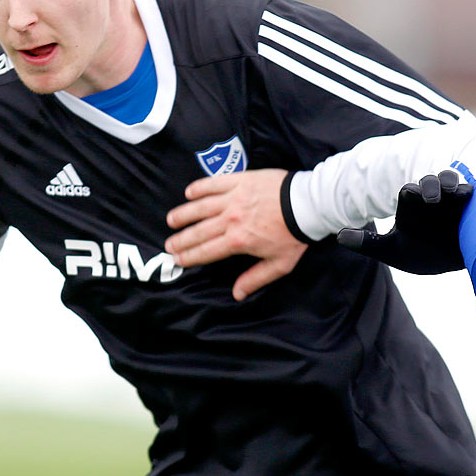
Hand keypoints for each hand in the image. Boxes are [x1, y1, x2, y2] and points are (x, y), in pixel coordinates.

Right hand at [164, 168, 305, 301]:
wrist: (307, 204)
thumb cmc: (294, 235)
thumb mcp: (278, 264)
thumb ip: (255, 278)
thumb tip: (237, 294)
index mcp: (238, 241)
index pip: (206, 251)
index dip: (189, 256)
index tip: (177, 259)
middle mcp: (230, 220)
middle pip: (198, 231)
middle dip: (181, 240)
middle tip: (168, 245)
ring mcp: (233, 199)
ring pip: (201, 207)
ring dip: (184, 214)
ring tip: (171, 219)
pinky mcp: (240, 181)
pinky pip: (214, 184)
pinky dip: (200, 187)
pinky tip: (189, 192)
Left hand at [336, 171, 472, 273]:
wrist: (454, 264)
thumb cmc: (424, 255)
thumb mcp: (395, 251)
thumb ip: (369, 243)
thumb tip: (339, 236)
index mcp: (412, 206)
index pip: (409, 192)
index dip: (412, 193)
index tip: (414, 197)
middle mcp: (433, 199)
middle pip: (430, 182)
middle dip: (431, 186)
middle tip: (433, 198)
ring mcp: (454, 202)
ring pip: (452, 182)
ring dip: (452, 183)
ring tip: (456, 191)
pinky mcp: (474, 207)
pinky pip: (473, 194)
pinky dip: (471, 194)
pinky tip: (472, 196)